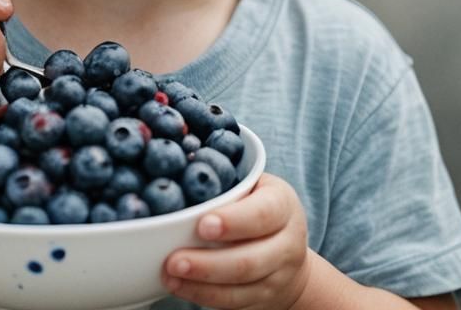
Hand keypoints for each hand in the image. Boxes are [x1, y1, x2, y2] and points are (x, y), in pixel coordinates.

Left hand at [163, 172, 310, 309]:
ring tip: (170, 275)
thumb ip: (227, 183)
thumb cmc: (259, 206)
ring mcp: (278, 276)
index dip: (233, 222)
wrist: (290, 249)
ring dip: (201, 285)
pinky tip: (181, 286)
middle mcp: (287, 242)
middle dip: (208, 264)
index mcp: (283, 204)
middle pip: (249, 260)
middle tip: (174, 259)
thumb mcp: (255, 185)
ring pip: (240, 288)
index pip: (262, 214)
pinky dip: (204, 296)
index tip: (202, 225)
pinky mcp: (266, 299)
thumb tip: (179, 165)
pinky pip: (234, 303)